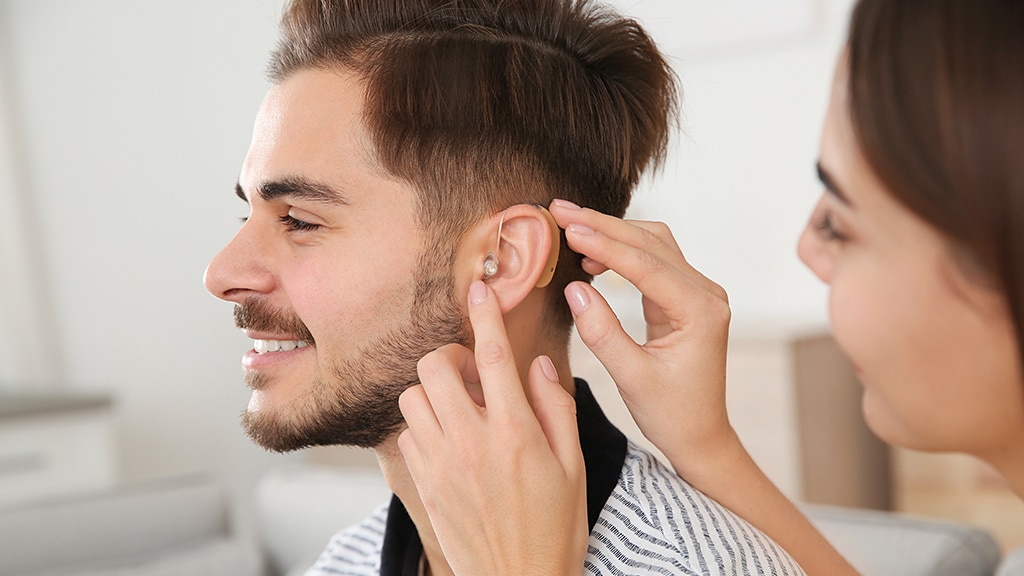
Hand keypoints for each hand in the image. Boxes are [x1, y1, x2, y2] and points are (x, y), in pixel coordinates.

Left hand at [398, 280, 587, 575]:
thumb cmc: (555, 528)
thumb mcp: (574, 465)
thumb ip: (556, 407)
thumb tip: (537, 364)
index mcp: (516, 434)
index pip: (495, 357)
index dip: (486, 315)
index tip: (480, 288)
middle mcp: (471, 443)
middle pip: (435, 367)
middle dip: (452, 356)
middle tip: (476, 373)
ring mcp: (440, 463)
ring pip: (413, 396)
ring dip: (435, 389)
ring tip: (462, 406)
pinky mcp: (423, 483)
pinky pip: (407, 431)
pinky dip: (424, 421)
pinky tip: (449, 435)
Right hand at [549, 199, 735, 465]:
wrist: (700, 435)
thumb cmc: (672, 414)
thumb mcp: (631, 378)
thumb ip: (603, 333)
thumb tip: (575, 289)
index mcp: (699, 311)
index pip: (645, 265)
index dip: (603, 243)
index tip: (567, 228)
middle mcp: (705, 294)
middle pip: (650, 243)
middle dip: (603, 225)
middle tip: (560, 209)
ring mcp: (698, 293)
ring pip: (652, 244)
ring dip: (612, 232)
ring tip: (570, 226)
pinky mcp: (685, 298)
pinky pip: (652, 261)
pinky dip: (621, 251)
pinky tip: (592, 256)